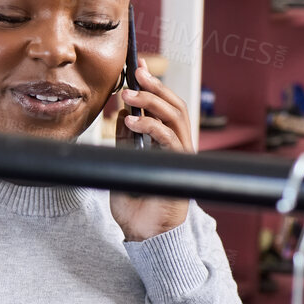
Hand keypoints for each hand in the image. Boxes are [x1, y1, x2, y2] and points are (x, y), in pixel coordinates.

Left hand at [110, 59, 193, 241]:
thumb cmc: (135, 205)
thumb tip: (123, 114)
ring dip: (151, 102)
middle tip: (135, 74)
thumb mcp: (123, 165)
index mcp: (167, 143)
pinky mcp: (178, 168)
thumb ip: (125, 142)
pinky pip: (169, 140)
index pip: (166, 107)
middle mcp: (178, 146)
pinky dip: (151, 127)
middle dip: (155, 86)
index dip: (154, 86)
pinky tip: (132, 122)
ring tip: (128, 95)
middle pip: (174, 106)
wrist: (144, 235)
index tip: (138, 68)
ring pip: (175, 117)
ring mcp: (180, 156)